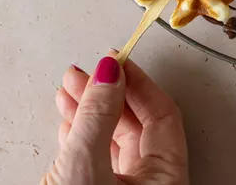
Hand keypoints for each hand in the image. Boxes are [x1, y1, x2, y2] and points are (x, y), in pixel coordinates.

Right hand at [42, 54, 188, 184]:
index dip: (138, 84)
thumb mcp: (85, 165)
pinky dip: (84, 137)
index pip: (163, 116)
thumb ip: (98, 117)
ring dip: (90, 113)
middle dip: (107, 95)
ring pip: (115, 141)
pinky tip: (69, 123)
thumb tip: (108, 74)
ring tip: (69, 91)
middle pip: (137, 126)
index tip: (116, 61)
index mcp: (166, 178)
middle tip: (86, 73)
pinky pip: (100, 160)